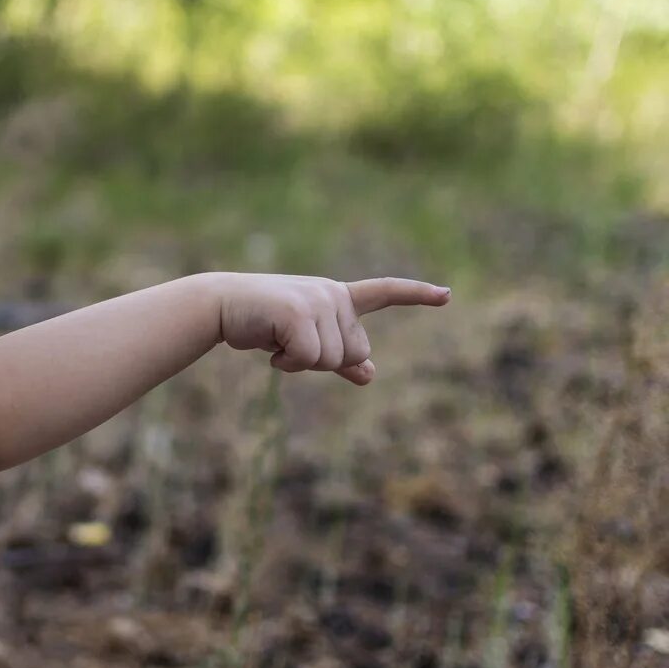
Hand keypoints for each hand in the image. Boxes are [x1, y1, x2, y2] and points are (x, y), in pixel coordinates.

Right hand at [215, 273, 450, 384]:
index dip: (417, 294)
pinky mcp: (298, 312)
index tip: (447, 296)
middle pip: (355, 352)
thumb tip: (370, 375)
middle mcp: (332, 294)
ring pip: (332, 359)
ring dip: (301, 362)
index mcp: (337, 296)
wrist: (221, 306)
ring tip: (276, 340)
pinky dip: (288, 363)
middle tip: (290, 343)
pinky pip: (309, 358)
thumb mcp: (304, 339)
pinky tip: (270, 347)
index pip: (385, 292)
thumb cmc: (261, 322)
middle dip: (323, 361)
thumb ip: (339, 356)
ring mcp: (317, 301)